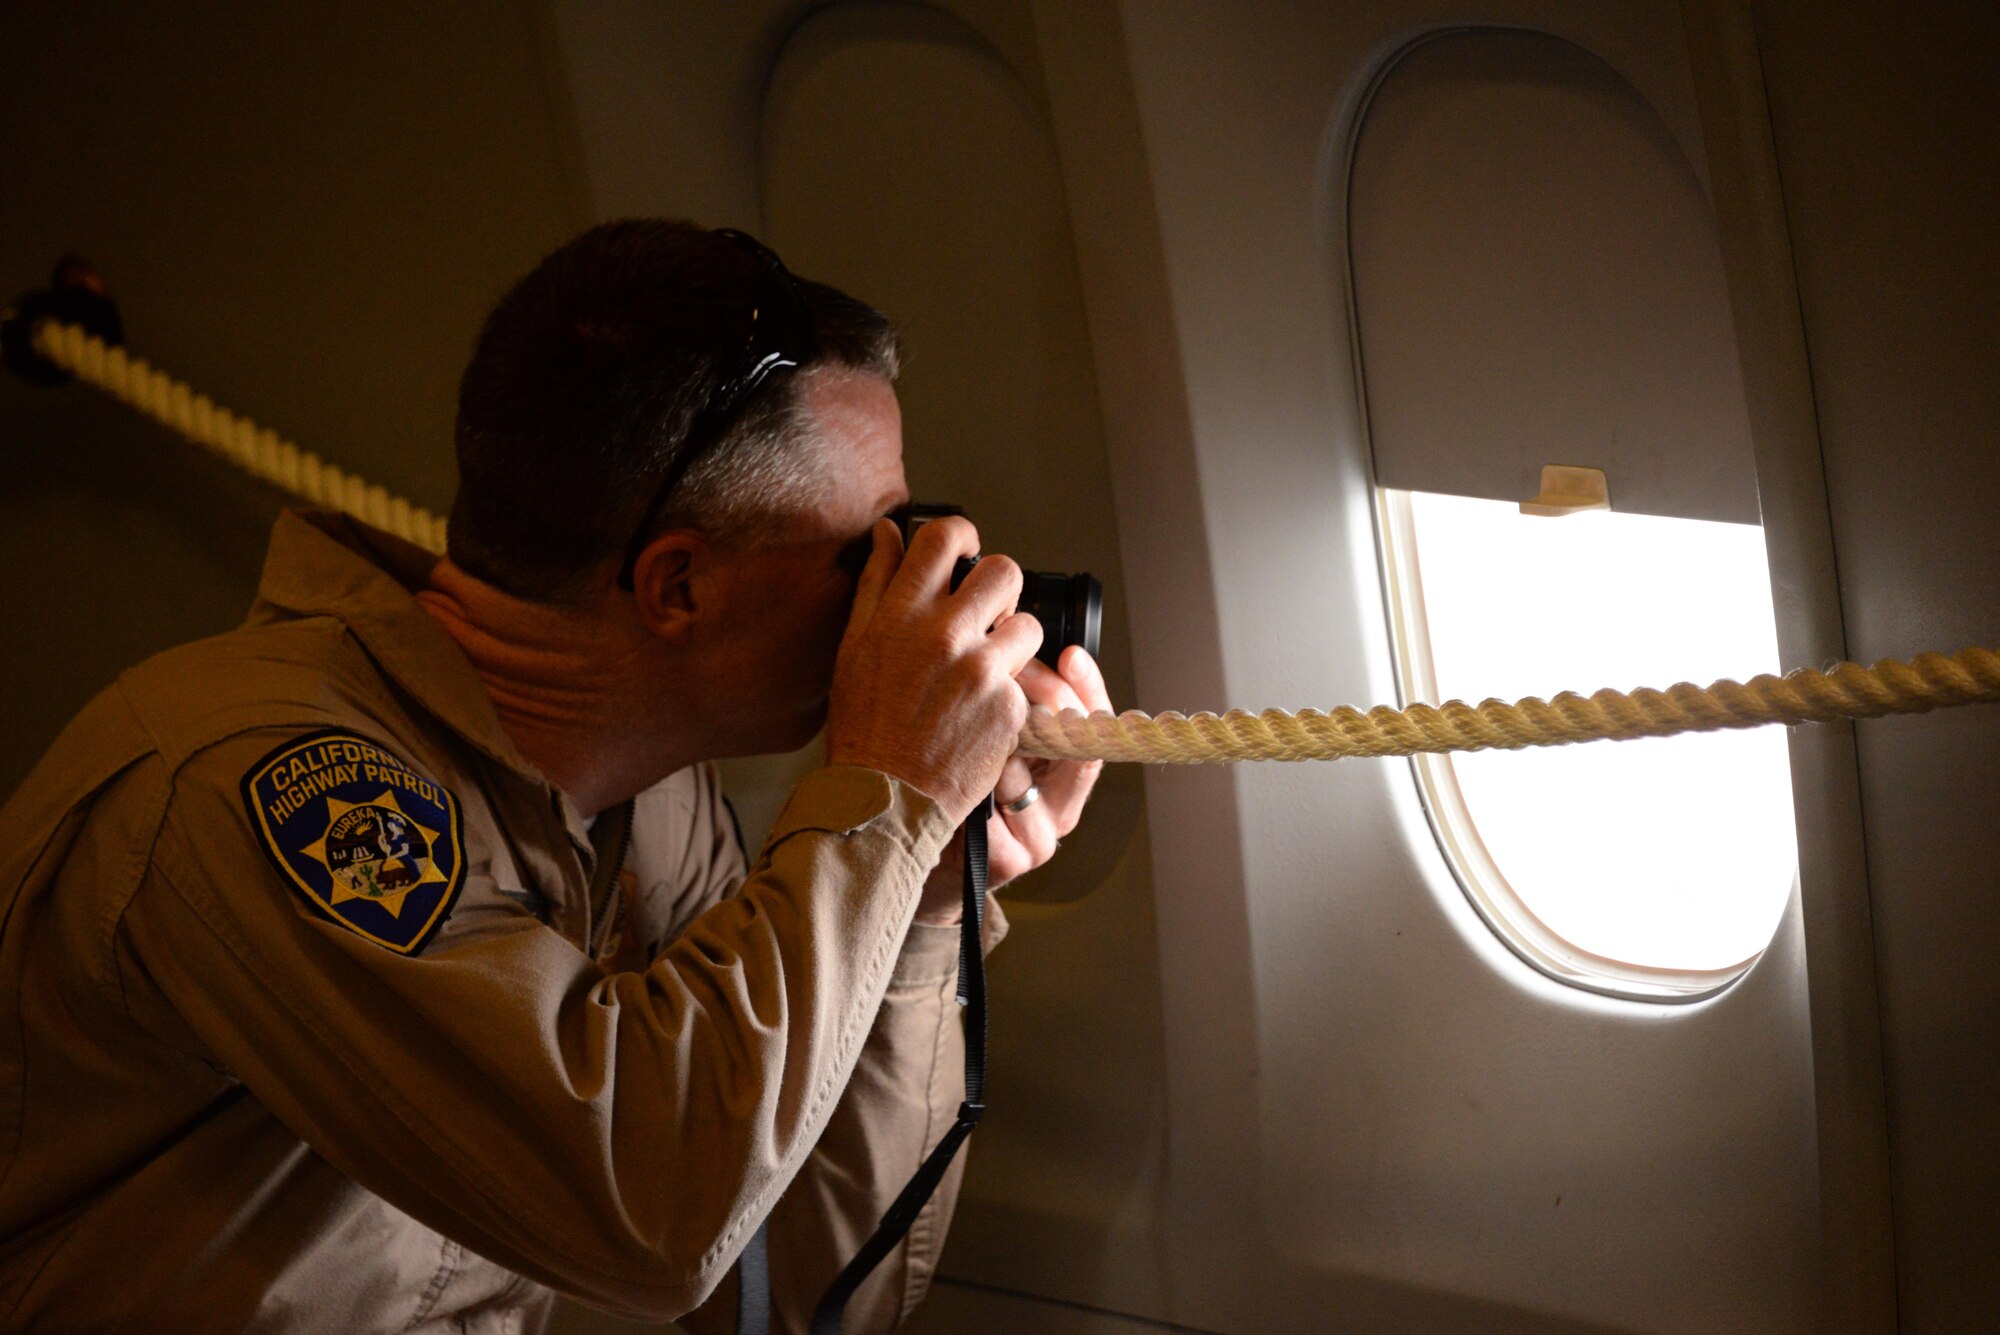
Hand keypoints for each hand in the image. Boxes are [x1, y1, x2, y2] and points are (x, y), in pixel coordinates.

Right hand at [824, 516, 1043, 825]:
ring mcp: (979, 670)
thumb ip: (876, 583)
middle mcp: (942, 633)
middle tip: (986, 614)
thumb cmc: (865, 724)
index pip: (945, 538)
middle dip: (1001, 590)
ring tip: (985, 669)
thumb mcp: (855, 646)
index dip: (963, 536)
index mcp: (900, 613)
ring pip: (1027, 625)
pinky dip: (1009, 693)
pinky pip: (1025, 681)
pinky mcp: (1007, 706)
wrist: (885, 796)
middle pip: (1005, 572)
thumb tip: (889, 532)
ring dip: (1013, 643)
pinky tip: (980, 712)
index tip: (965, 553)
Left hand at [913, 644, 1112, 923]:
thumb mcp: (988, 740)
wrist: (914, 855)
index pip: (1095, 726)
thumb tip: (1013, 643)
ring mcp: (1040, 840)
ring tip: (951, 744)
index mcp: (1067, 777)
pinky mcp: (1009, 863)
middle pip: (1071, 748)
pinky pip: (989, 812)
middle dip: (1032, 707)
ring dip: (985, 752)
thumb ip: (1011, 703)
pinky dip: (962, 794)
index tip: (1070, 656)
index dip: (1087, 688)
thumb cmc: (952, 788)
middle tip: (999, 680)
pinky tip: (943, 790)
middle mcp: (1062, 810)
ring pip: (1021, 774)